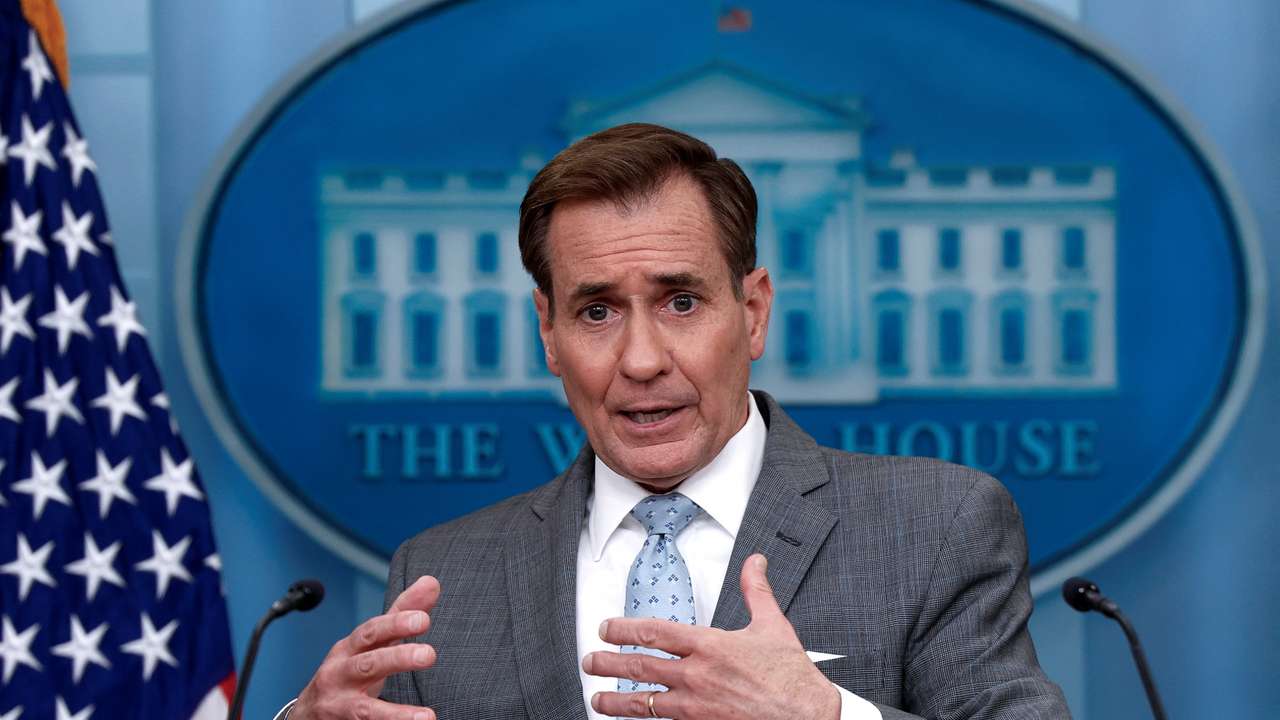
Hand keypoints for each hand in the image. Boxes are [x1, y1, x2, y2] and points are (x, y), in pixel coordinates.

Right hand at [292, 575, 441, 719]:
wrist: (307, 714)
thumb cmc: (347, 671)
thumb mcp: (371, 643)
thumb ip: (400, 615)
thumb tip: (431, 583)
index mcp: (350, 648)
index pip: (372, 631)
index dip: (396, 623)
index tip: (423, 618)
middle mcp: (340, 674)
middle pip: (368, 664)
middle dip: (397, 659)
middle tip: (429, 655)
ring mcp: (338, 705)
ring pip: (364, 709)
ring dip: (394, 713)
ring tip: (426, 717)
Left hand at [583, 554, 839, 719]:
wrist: (807, 717)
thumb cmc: (792, 677)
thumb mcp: (774, 626)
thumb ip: (757, 591)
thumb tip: (755, 562)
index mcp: (710, 646)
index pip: (655, 632)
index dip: (624, 630)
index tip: (607, 629)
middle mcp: (697, 677)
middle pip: (640, 667)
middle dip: (609, 663)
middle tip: (590, 661)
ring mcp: (696, 708)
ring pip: (644, 704)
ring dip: (616, 701)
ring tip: (597, 698)